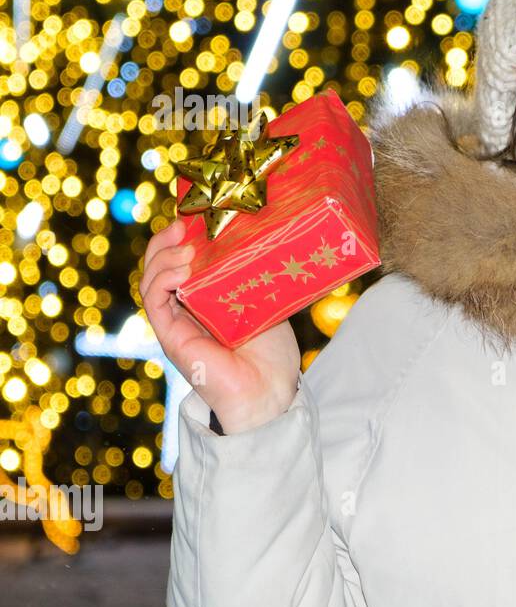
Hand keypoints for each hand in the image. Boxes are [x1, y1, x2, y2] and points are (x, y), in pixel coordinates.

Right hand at [139, 218, 301, 433]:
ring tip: (187, 246)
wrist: (269, 390)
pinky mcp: (170, 335)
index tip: (197, 216)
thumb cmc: (273, 353)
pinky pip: (153, 300)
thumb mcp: (266, 303)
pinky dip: (162, 279)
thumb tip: (262, 238)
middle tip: (185, 222)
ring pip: (151, 278)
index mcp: (207, 298)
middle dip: (167, 239)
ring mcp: (176, 321)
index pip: (183, 261)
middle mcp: (187, 308)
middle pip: (161, 264)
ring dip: (164, 256)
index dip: (183, 237)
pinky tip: (181, 268)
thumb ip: (253, 277)